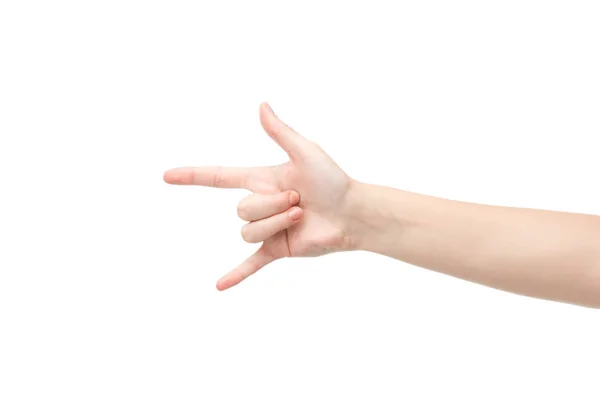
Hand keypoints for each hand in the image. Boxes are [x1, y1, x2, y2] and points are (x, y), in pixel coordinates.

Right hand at [163, 103, 356, 289]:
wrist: (353, 213)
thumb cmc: (333, 180)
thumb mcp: (305, 152)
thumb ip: (281, 132)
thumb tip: (262, 105)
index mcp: (261, 180)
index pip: (218, 178)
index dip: (193, 176)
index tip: (167, 176)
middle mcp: (260, 205)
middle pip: (242, 209)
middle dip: (271, 204)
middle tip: (299, 199)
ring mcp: (267, 229)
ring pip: (249, 232)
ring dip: (276, 223)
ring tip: (300, 216)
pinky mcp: (278, 249)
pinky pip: (251, 264)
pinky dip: (236, 275)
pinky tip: (218, 287)